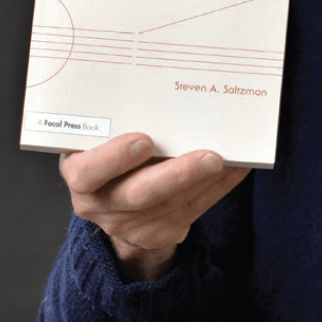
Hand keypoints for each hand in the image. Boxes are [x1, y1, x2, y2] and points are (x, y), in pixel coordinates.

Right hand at [60, 132, 250, 281]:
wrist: (114, 198)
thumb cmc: (110, 154)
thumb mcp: (100, 140)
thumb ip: (119, 123)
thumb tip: (166, 88)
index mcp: (81, 174)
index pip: (88, 172)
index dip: (114, 158)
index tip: (144, 140)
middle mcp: (100, 203)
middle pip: (140, 194)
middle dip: (178, 175)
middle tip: (211, 156)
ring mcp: (130, 224)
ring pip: (175, 204)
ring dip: (208, 179)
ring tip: (231, 156)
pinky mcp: (159, 232)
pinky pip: (195, 208)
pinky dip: (220, 185)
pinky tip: (239, 166)